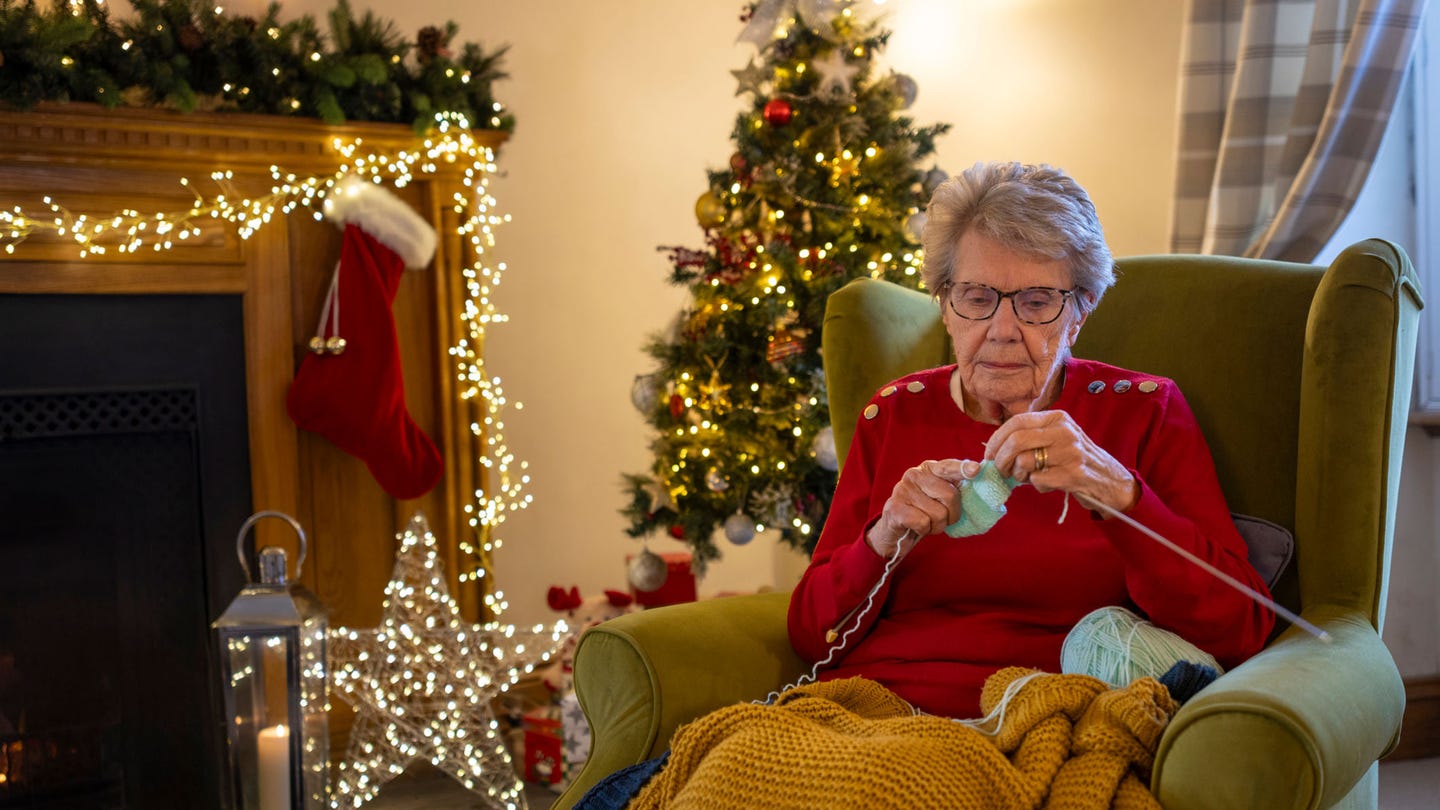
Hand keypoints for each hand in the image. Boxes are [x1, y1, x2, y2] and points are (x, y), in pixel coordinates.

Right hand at [866, 458, 980, 556]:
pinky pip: (924, 523)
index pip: (948, 467)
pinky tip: (916, 527)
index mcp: (928, 468)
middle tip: (942, 518)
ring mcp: (902, 490)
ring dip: (937, 526)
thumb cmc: (924, 512)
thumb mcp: (939, 496)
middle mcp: (914, 474)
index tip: (976, 470)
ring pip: (938, 514)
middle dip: (952, 514)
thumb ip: (955, 487)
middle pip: (950, 495)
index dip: (963, 469)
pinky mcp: (895, 508)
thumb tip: (977, 476)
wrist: (896, 531)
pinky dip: (925, 530)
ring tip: (927, 522)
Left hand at [984, 410, 1138, 514]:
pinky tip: (1047, 484)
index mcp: (1057, 418)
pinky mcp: (1073, 474)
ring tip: (1029, 477)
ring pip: (1024, 461)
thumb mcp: (1057, 437)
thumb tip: (993, 448)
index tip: (989, 454)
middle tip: (1001, 470)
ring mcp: (1070, 452)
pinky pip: (1037, 480)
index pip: (1017, 421)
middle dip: (1001, 459)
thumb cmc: (1075, 458)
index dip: (997, 439)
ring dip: (1019, 475)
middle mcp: (1065, 431)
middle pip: (1016, 441)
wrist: (1110, 480)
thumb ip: (1031, 436)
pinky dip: (1036, 485)